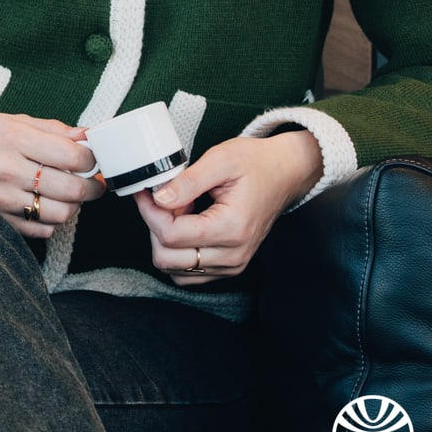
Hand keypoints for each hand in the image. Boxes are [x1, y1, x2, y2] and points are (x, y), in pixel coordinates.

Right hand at [0, 113, 104, 239]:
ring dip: (73, 206)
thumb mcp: (11, 121)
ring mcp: (1, 197)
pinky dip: (51, 221)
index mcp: (13, 137)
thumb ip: (52, 128)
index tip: (92, 160)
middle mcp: (7, 168)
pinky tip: (44, 207)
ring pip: (61, 213)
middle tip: (93, 183)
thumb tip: (89, 136)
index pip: (73, 156)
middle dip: (92, 188)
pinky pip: (41, 230)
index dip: (92, 160)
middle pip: (72, 189)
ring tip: (68, 196)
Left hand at [134, 131, 321, 284]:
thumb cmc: (256, 164)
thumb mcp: (220, 159)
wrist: (284, 174)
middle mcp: (234, 254)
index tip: (147, 191)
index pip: (170, 235)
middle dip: (155, 226)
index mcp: (231, 228)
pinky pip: (188, 272)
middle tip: (165, 200)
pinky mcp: (229, 266)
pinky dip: (178, 251)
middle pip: (167, 257)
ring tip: (179, 212)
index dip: (149, 211)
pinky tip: (186, 225)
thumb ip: (187, 181)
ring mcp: (233, 264)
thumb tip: (158, 198)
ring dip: (165, 241)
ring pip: (174, 269)